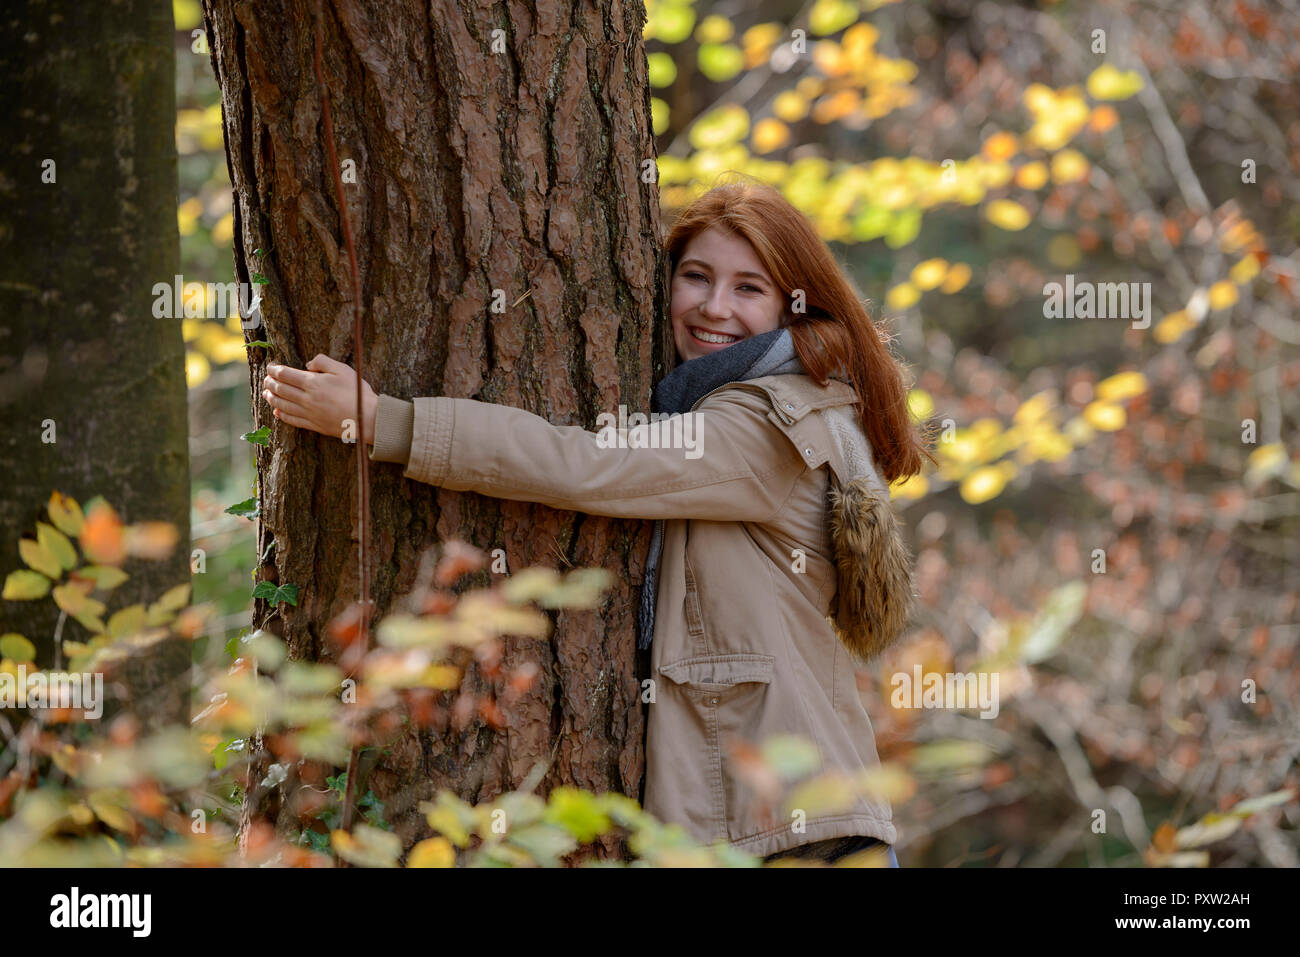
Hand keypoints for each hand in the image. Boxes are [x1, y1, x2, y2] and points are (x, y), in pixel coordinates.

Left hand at [262, 354, 377, 442]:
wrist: (366, 418)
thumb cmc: (357, 392)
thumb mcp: (343, 369)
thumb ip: (323, 361)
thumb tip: (308, 364)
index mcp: (313, 383)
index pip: (285, 374)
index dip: (274, 370)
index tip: (270, 367)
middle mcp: (307, 398)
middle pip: (281, 389)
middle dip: (270, 383)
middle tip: (266, 379)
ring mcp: (309, 413)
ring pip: (283, 405)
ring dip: (272, 398)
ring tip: (266, 393)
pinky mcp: (314, 425)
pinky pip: (292, 420)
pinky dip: (282, 415)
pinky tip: (277, 412)